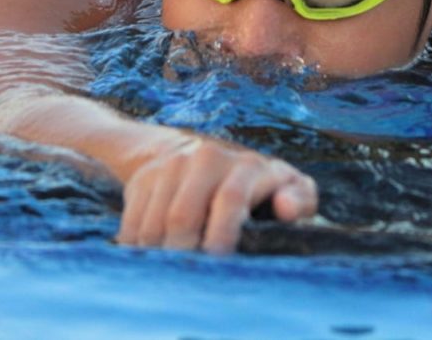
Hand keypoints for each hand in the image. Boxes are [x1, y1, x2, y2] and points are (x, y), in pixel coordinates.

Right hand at [116, 134, 316, 253]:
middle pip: (183, 216)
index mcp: (246, 165)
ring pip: (154, 223)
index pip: (228, 200)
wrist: (209, 156)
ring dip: (161, 255)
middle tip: (191, 275)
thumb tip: (286, 208)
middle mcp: (206, 157)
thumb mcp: (289, 188)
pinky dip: (138, 249)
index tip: (217, 262)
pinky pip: (132, 223)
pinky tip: (155, 257)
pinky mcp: (145, 176)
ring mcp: (171, 165)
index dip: (221, 236)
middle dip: (185, 253)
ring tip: (176, 267)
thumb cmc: (260, 187)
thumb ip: (299, 199)